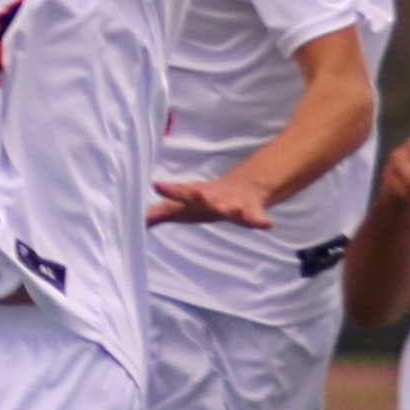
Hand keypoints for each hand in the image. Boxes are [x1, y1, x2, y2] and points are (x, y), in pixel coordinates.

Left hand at [152, 173, 276, 229]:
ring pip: (232, 207)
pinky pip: (257, 218)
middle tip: (195, 191)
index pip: (180, 192)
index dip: (169, 189)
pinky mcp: (251, 212)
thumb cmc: (208, 201)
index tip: (155, 184)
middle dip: (198, 195)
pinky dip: (261, 220)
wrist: (244, 189)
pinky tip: (267, 224)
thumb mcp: (186, 208)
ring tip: (235, 210)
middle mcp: (214, 199)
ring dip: (233, 209)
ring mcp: (233, 204)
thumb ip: (164, 213)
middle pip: (205, 197)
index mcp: (197, 197)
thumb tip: (141, 220)